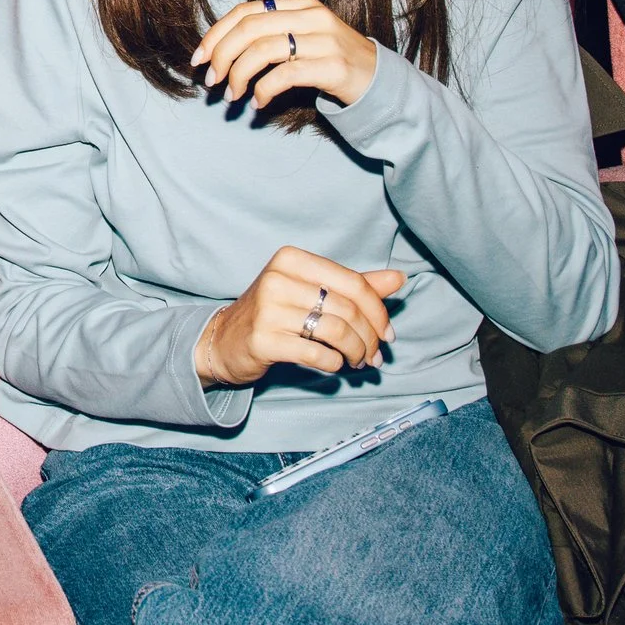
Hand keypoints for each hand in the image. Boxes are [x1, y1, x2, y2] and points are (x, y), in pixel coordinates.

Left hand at [192, 0, 381, 108]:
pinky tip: (258, 104)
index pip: (245, 11)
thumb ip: (268, 34)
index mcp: (299, 3)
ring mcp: (324, 40)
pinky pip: (283, 76)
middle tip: (211, 81)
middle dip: (221, 56)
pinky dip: (263, 92)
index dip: (216, 34)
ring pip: (262, 51)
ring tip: (231, 97)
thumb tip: (218, 50)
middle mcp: (312, 16)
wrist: (377, 79)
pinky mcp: (332, 66)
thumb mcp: (301, 37)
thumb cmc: (329, 60)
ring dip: (238, 77)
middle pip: (248, 29)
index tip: (198, 58)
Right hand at [196, 246, 406, 386]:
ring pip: (335, 331)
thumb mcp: (312, 292)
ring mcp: (267, 309)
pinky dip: (334, 362)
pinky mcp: (263, 340)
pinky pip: (316, 353)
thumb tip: (399, 278)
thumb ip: (356, 285)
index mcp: (292, 259)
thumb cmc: (275, 314)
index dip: (378, 311)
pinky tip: (335, 364)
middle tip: (375, 355)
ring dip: (356, 352)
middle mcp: (278, 279)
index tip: (387, 334)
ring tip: (359, 362)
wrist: (225, 341)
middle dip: (370, 337)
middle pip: (347, 308)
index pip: (353, 283)